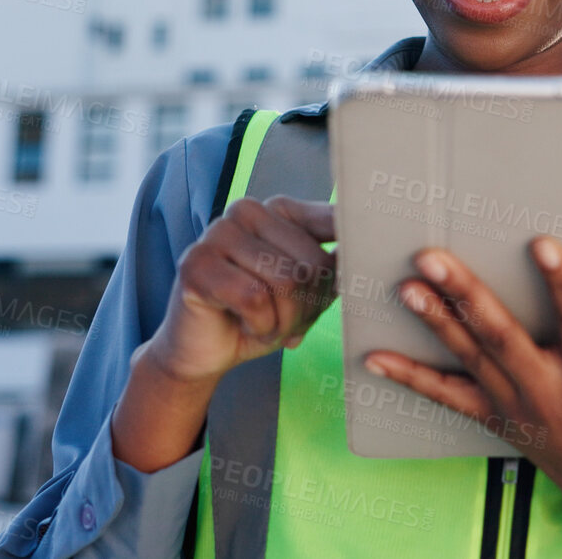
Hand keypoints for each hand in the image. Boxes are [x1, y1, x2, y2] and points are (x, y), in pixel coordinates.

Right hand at [141, 195, 338, 383]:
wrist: (204, 352)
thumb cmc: (259, 317)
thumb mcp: (308, 291)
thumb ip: (335, 267)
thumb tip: (365, 251)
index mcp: (279, 209)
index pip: (333, 224)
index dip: (344, 269)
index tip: (345, 286)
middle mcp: (247, 210)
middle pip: (312, 263)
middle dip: (307, 307)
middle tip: (286, 321)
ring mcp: (218, 232)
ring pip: (287, 281)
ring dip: (284, 321)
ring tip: (265, 324)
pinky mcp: (196, 263)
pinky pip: (255, 299)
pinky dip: (260, 326)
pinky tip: (243, 324)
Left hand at [363, 237, 561, 558]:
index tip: (543, 244)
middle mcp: (548, 393)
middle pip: (503, 339)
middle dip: (467, 297)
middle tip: (434, 259)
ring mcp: (516, 408)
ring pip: (470, 361)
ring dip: (436, 324)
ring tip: (407, 288)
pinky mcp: (496, 420)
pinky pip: (447, 398)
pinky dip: (410, 378)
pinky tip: (375, 358)